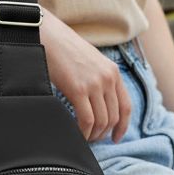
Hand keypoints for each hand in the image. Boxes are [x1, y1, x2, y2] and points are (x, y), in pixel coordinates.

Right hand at [40, 11, 130, 143]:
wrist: (48, 35)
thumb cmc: (64, 49)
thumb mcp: (90, 61)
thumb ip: (98, 79)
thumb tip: (97, 104)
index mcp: (113, 71)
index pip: (126, 106)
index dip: (123, 126)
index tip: (116, 137)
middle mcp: (108, 78)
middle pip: (113, 117)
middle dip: (104, 133)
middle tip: (92, 139)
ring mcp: (94, 84)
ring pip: (101, 121)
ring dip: (93, 135)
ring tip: (83, 138)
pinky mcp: (78, 89)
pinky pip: (87, 120)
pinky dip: (83, 131)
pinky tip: (76, 133)